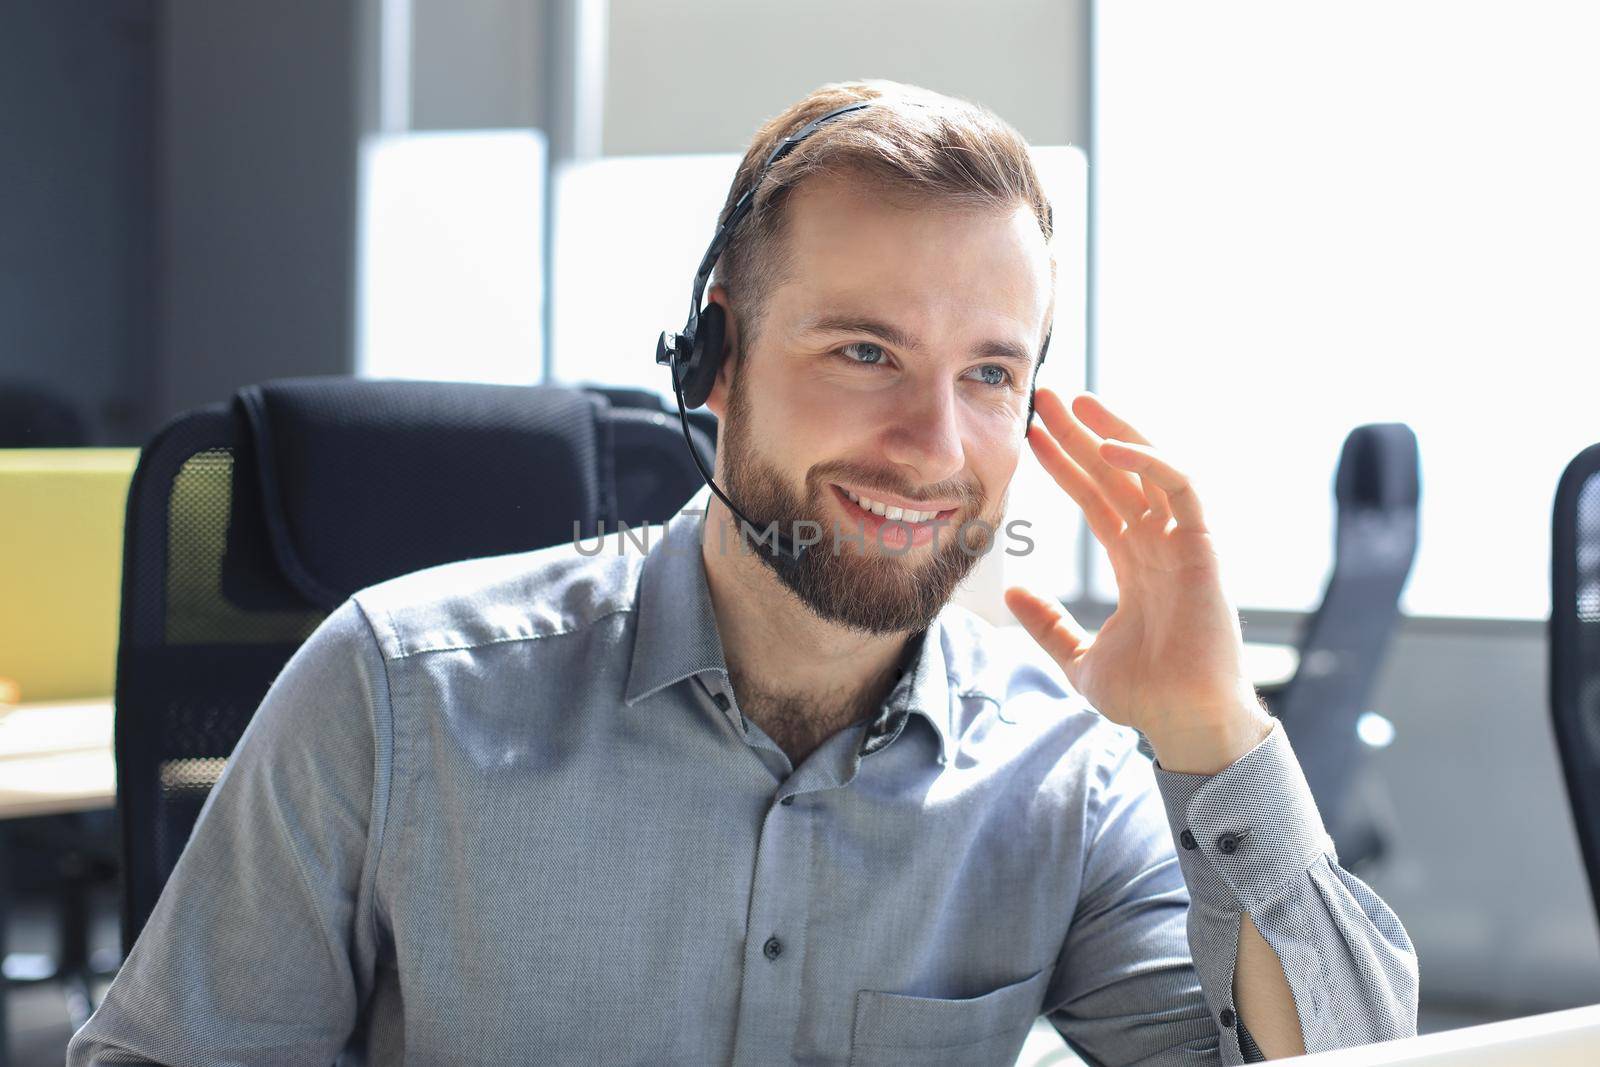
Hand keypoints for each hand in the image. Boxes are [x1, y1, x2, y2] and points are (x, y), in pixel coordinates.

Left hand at [1003, 388, 1270, 773]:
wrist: (1184, 725)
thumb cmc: (1146, 699)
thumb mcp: (1079, 658)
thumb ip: (1049, 624)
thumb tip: (1011, 594)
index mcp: (1136, 565)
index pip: (1097, 500)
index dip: (1065, 466)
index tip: (1030, 437)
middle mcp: (1160, 546)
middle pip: (1117, 474)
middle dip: (1082, 435)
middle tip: (1046, 396)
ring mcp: (1183, 545)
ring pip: (1150, 469)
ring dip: (1114, 432)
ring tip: (1077, 402)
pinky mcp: (1203, 549)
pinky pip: (1181, 490)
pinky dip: (1149, 462)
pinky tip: (1109, 447)